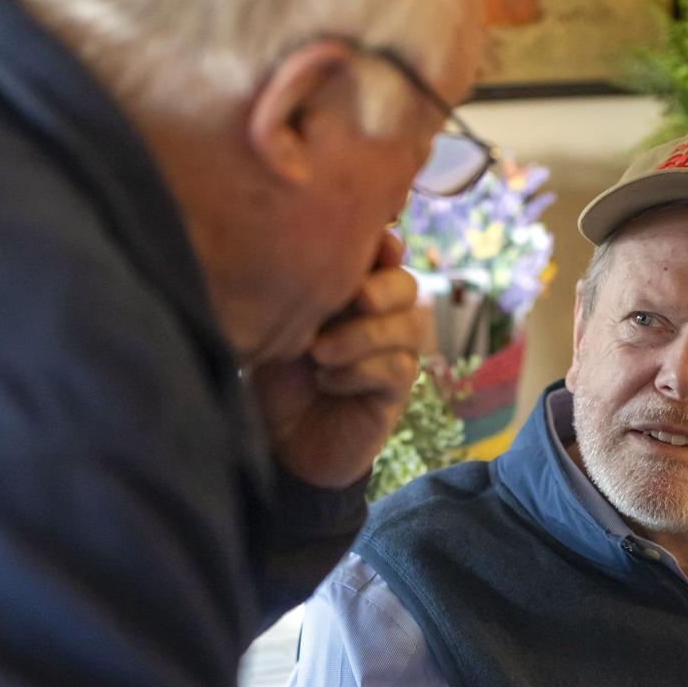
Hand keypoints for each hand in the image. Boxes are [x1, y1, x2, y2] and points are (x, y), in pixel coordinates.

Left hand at [251, 232, 423, 489]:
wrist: (283, 442)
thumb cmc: (277, 375)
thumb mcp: (279, 328)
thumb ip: (299, 293)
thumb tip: (301, 253)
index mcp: (354, 290)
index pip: (384, 254)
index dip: (384, 244)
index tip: (372, 245)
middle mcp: (381, 318)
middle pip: (406, 285)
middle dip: (384, 287)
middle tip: (356, 298)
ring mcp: (393, 354)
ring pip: (409, 327)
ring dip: (364, 336)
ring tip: (319, 353)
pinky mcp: (395, 392)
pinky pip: (397, 369)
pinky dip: (359, 371)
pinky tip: (326, 379)